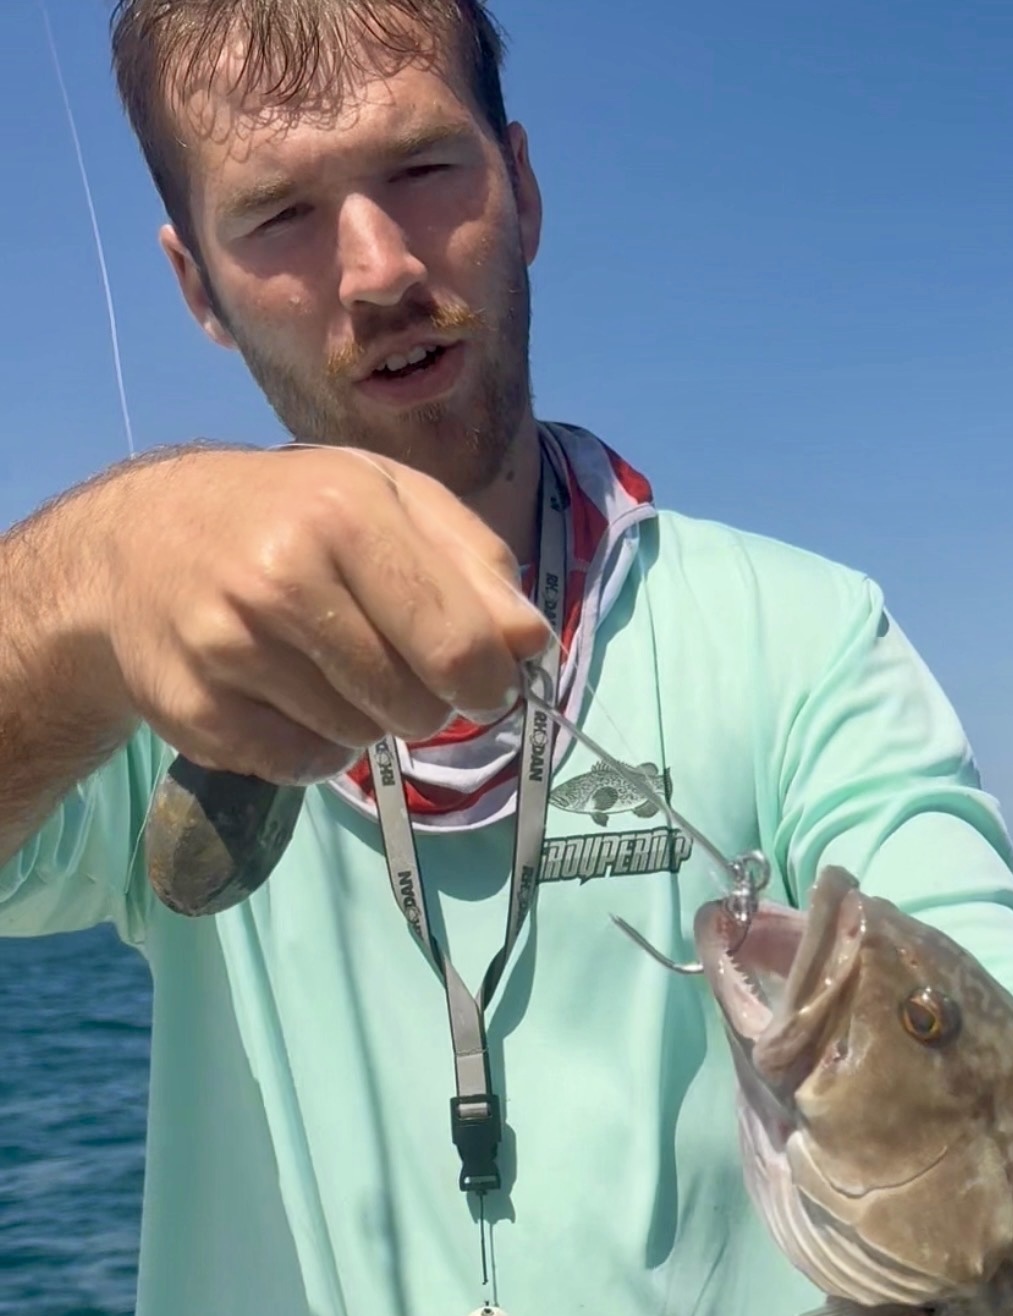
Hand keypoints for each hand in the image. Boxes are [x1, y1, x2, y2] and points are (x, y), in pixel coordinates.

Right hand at [90, 446, 549, 784]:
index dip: (487, 681)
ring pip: (361, 740)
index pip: (460, 646)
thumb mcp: (385, 501)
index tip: (481, 680)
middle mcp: (281, 576)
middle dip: (420, 698)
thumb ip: (473, 565)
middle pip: (417, 707)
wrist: (135, 548)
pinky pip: (304, 767)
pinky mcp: (199, 712)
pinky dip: (312, 746)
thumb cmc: (287, 517)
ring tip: (319, 662)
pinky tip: (283, 696)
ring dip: (361, 718)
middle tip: (381, 656)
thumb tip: (529, 646)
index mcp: (344, 511)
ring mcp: (230, 647)